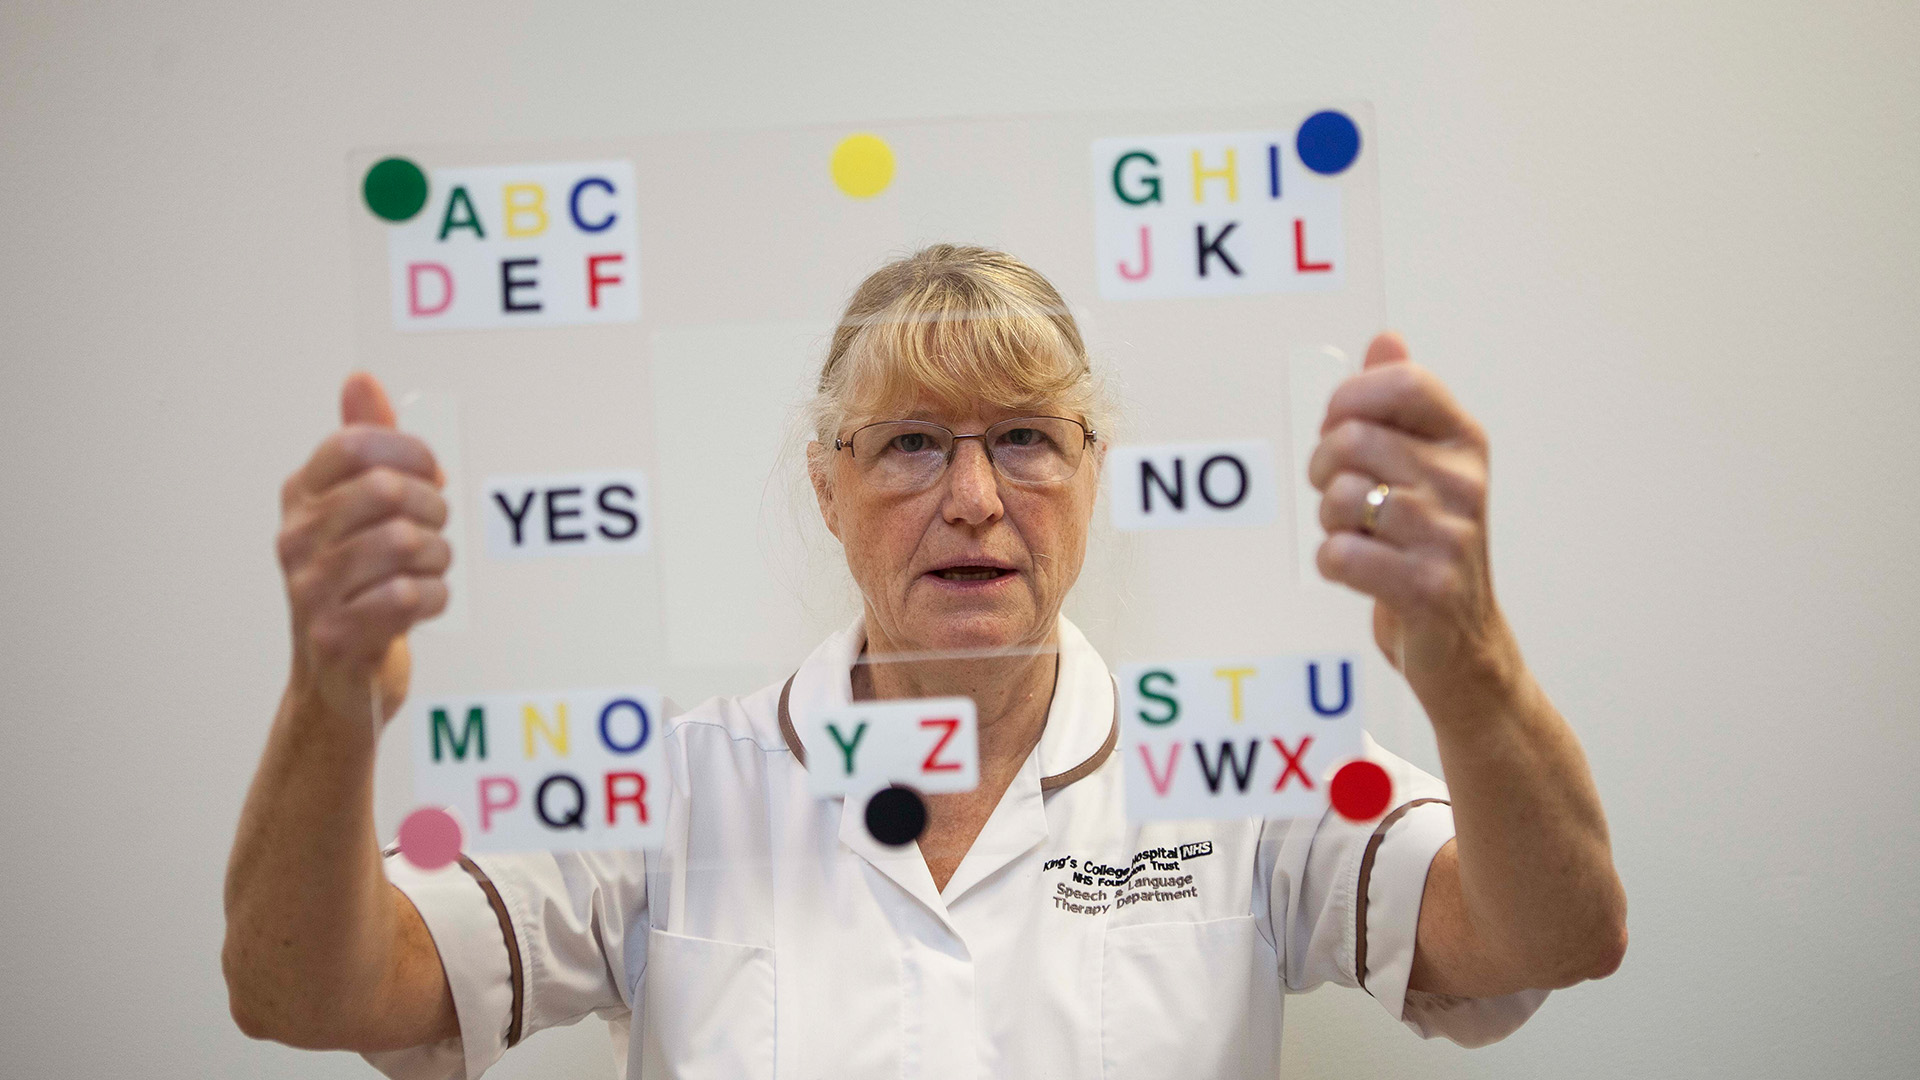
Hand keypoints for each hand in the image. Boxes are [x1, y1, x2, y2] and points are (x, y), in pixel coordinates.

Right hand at [277, 374, 449, 730]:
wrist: (339, 682)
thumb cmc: (357, 586)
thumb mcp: (357, 510)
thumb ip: (364, 443)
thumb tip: (360, 379)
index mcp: (301, 497)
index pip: (355, 445)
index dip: (411, 454)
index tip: (430, 477)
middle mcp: (296, 539)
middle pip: (387, 490)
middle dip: (432, 508)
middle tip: (436, 529)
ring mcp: (310, 590)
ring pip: (406, 543)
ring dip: (439, 558)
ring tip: (430, 570)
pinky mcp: (335, 637)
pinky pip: (409, 597)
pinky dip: (435, 598)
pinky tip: (424, 603)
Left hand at [1308, 333, 1516, 717]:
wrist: (1464, 647)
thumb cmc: (1429, 547)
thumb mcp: (1424, 467)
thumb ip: (1402, 403)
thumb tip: (1386, 339)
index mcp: (1464, 441)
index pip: (1402, 383)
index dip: (1349, 399)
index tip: (1338, 427)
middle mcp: (1464, 482)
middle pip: (1351, 441)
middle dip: (1322, 469)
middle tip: (1336, 494)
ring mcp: (1450, 536)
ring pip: (1340, 497)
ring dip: (1327, 522)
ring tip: (1354, 535)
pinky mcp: (1427, 588)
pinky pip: (1340, 555)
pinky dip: (1333, 564)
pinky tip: (1358, 570)